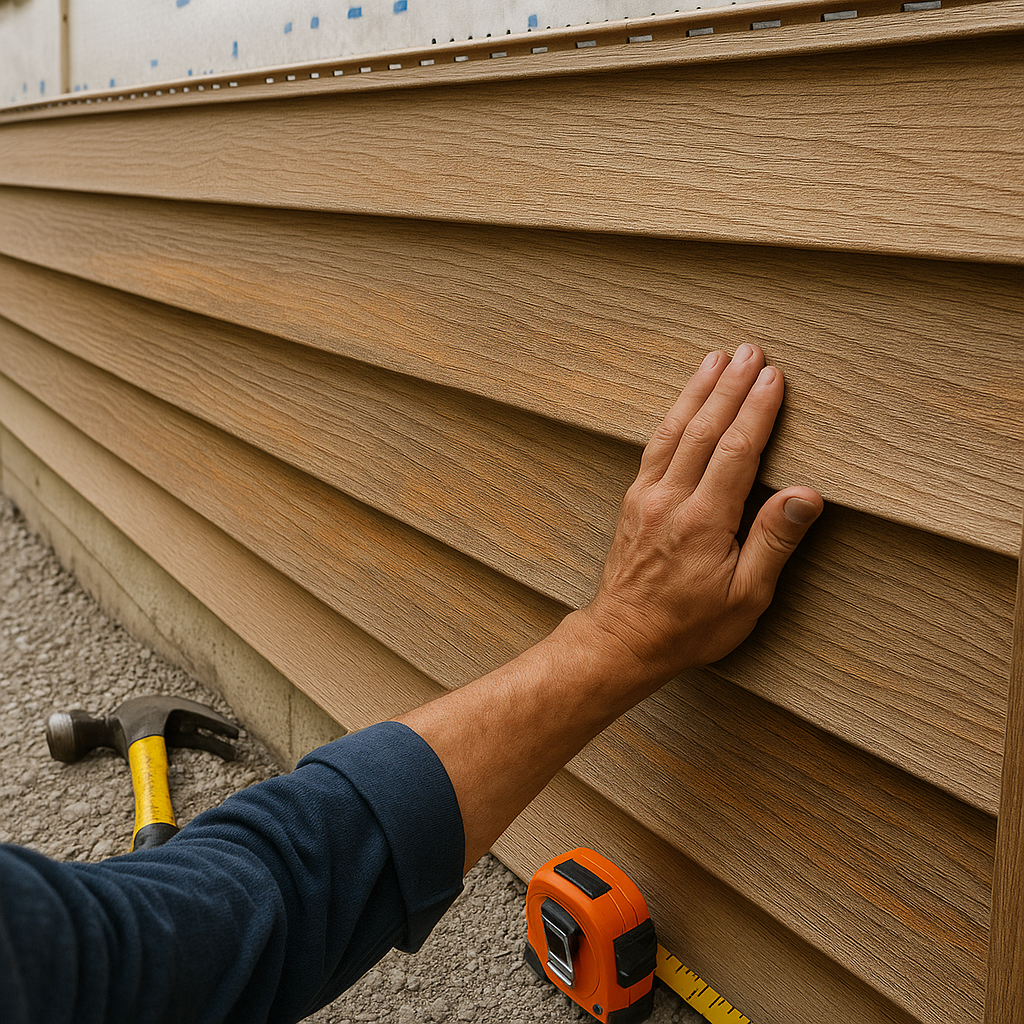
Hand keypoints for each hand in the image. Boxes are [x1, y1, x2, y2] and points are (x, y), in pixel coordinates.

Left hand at [575, 344, 821, 682]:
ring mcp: (645, 497)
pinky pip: (654, 447)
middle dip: (729, 386)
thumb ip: (774, 542)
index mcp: (702, 521)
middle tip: (750, 351)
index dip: (756, 410)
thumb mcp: (746, 598)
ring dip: (696, 391)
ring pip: (673, 431)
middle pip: (703, 429)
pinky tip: (683, 403)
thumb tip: (806, 494)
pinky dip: (672, 418)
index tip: (774, 377)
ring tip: (716, 359)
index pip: (736, 450)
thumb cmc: (690, 626)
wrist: (624, 639)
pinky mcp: (632, 501)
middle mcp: (669, 500)